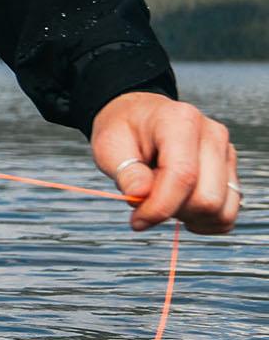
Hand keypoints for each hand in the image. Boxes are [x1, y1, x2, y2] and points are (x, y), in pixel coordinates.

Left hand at [91, 92, 240, 235]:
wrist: (139, 117)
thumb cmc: (124, 130)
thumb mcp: (109, 145)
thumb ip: (126, 172)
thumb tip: (141, 196)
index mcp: (180, 121)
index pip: (183, 175)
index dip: (160, 207)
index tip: (137, 221)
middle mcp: (212, 135)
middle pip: (207, 198)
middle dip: (173, 211)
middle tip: (147, 200)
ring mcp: (225, 154)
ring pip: (222, 210)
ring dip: (190, 217)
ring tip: (164, 198)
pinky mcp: (230, 171)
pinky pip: (227, 214)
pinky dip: (204, 221)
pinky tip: (181, 208)